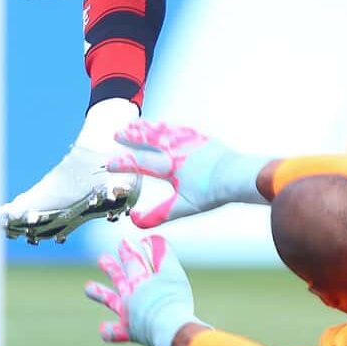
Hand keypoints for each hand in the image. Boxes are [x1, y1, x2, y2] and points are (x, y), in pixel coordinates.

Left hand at [84, 236, 200, 345]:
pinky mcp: (129, 331)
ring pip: (110, 301)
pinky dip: (109, 331)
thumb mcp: (173, 273)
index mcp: (139, 280)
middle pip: (118, 278)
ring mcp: (127, 313)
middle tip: (102, 259)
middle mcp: (129, 295)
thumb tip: (152, 238)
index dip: (127, 250)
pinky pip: (114, 333)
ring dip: (99, 293)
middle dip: (111, 267)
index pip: (131, 261)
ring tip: (88, 288)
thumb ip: (163, 255)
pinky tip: (103, 329)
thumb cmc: (174, 300)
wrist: (170, 328)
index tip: (123, 242)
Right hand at [109, 121, 270, 228]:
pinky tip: (168, 126)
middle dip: (131, 136)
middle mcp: (176, 150)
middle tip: (117, 133)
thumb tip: (134, 221)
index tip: (109, 164)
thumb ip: (157, 214)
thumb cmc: (212, 192)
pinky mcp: (203, 139)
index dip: (123, 163)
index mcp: (169, 166)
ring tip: (138, 124)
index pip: (140, 163)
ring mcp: (189, 141)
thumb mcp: (182, 207)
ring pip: (163, 130)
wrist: (238, 175)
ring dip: (148, 127)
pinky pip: (181, 129)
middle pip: (149, 139)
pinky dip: (170, 127)